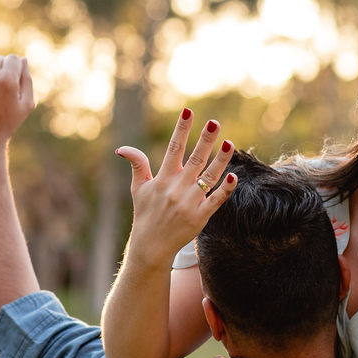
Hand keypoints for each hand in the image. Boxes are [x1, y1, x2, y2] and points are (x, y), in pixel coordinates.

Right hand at [116, 110, 236, 269]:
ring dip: (221, 160)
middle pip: (195, 159)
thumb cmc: (145, 215)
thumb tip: (122, 148)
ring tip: (230, 143)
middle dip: (205, 139)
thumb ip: (137, 165)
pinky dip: (225, 189)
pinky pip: (215, 201)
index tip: (188, 111)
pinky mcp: (200, 217)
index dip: (181, 129)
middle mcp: (177, 188)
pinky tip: (234, 176)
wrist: (151, 247)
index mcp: (163, 179)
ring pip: (209, 177)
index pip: (174, 148)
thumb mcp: (139, 189)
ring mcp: (190, 203)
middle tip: (215, 122)